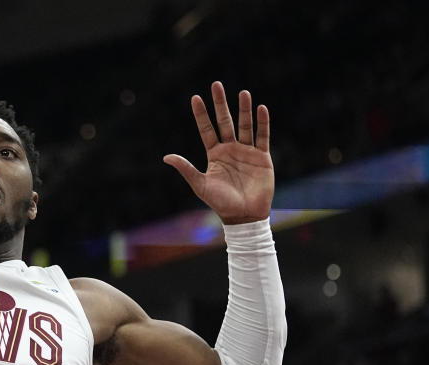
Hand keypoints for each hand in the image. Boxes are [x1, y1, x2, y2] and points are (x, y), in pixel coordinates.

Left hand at [163, 81, 272, 223]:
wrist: (244, 215)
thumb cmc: (220, 203)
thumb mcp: (200, 185)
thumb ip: (186, 169)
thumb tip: (166, 157)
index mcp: (214, 155)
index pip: (206, 129)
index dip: (201, 114)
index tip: (195, 97)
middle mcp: (230, 149)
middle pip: (225, 122)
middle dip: (221, 104)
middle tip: (216, 85)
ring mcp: (246, 152)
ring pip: (245, 125)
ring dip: (244, 109)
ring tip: (243, 93)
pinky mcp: (262, 157)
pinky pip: (262, 136)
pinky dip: (262, 123)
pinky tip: (261, 108)